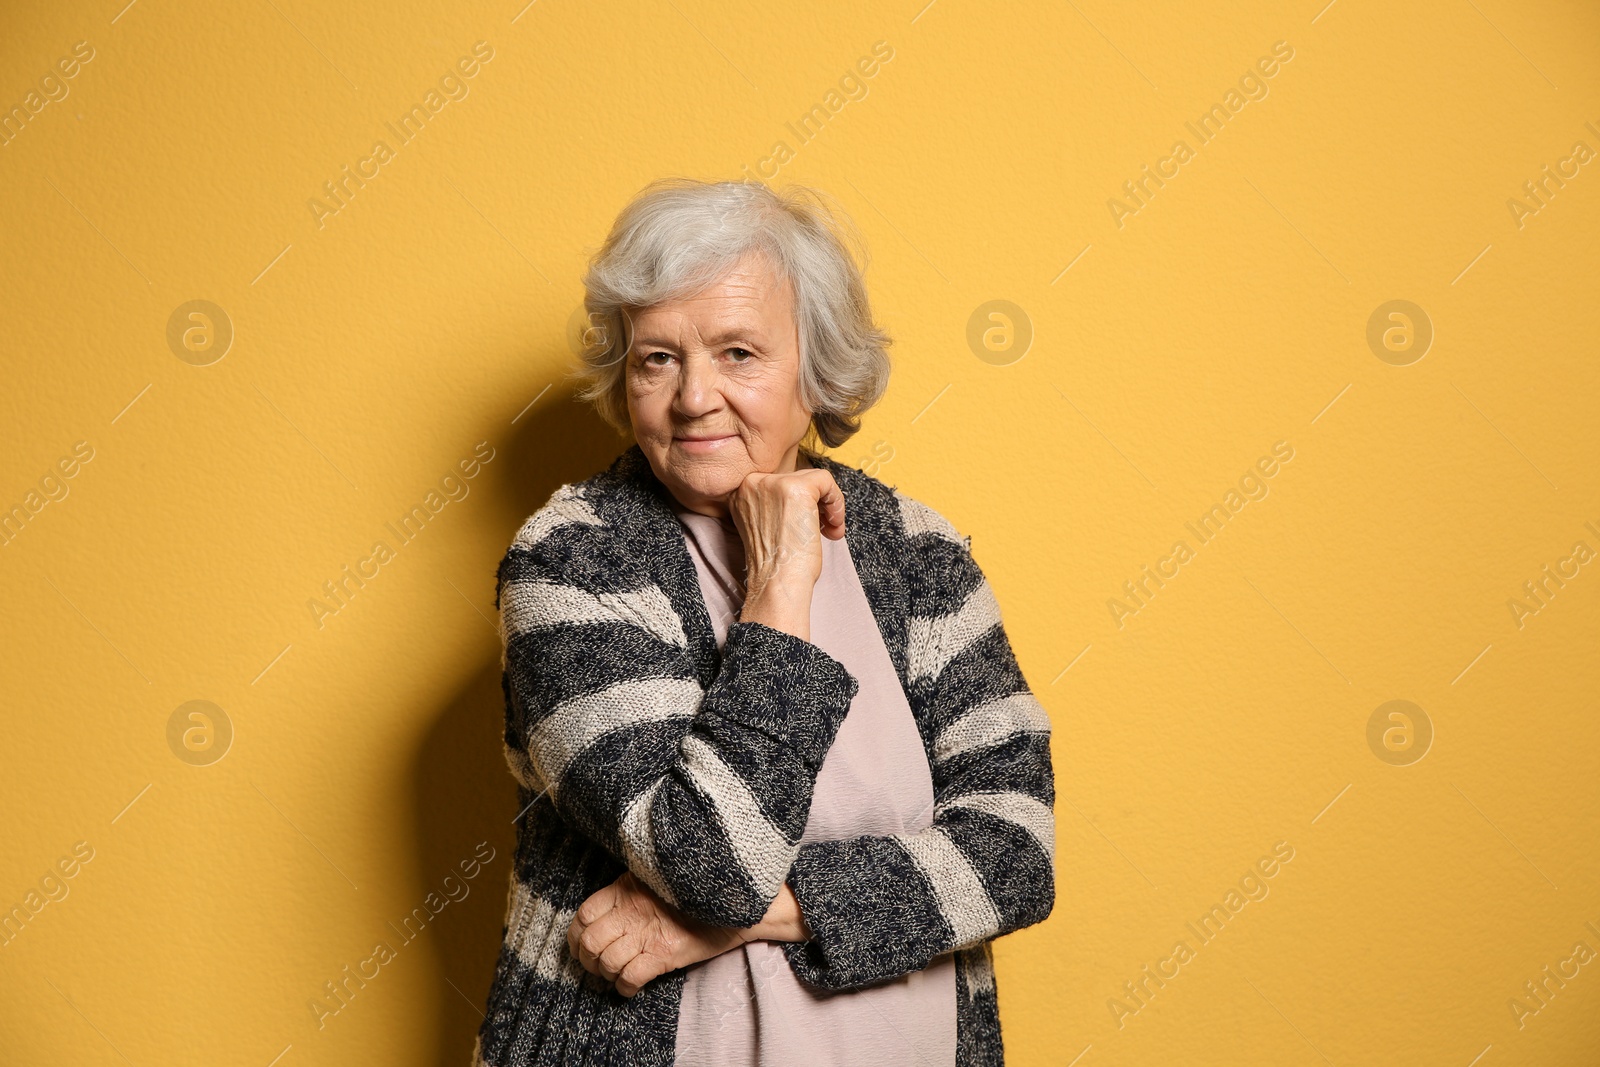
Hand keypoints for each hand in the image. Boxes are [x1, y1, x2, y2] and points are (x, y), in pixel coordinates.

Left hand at [567, 872, 743, 996]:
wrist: (733, 903)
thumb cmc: (693, 893)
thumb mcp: (655, 880)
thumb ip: (628, 892)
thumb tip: (602, 915)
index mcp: (626, 888)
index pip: (584, 914)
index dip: (576, 935)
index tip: (579, 946)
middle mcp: (633, 909)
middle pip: (590, 941)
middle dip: (586, 960)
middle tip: (595, 966)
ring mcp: (648, 932)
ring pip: (608, 961)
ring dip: (606, 975)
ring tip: (615, 976)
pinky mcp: (665, 953)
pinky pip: (631, 977)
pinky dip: (625, 987)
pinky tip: (630, 987)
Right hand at [728, 465, 845, 641]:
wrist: (778, 583)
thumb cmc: (776, 565)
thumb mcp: (766, 527)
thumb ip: (776, 506)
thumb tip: (808, 494)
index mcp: (740, 493)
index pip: (780, 483)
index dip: (801, 505)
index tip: (809, 525)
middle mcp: (752, 483)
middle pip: (797, 478)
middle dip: (816, 505)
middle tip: (824, 530)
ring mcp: (773, 483)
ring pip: (814, 479)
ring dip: (828, 505)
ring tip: (830, 530)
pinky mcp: (796, 487)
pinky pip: (826, 480)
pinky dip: (837, 501)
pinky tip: (834, 525)